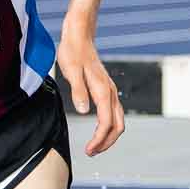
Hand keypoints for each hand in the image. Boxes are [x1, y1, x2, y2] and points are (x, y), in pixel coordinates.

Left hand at [56, 34, 124, 155]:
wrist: (80, 35)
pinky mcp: (106, 89)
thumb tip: (83, 110)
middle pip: (118, 125)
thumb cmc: (73, 52)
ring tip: (94, 146)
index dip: (99, 139)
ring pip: (118, 119)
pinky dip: (108, 126)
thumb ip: (78, 91)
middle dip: (107, 142)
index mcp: (103, 90)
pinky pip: (113, 113)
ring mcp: (110, 91)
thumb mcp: (71, 71)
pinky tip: (97, 130)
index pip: (106, 122)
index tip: (88, 150)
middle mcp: (110, 92)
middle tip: (91, 153)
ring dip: (108, 136)